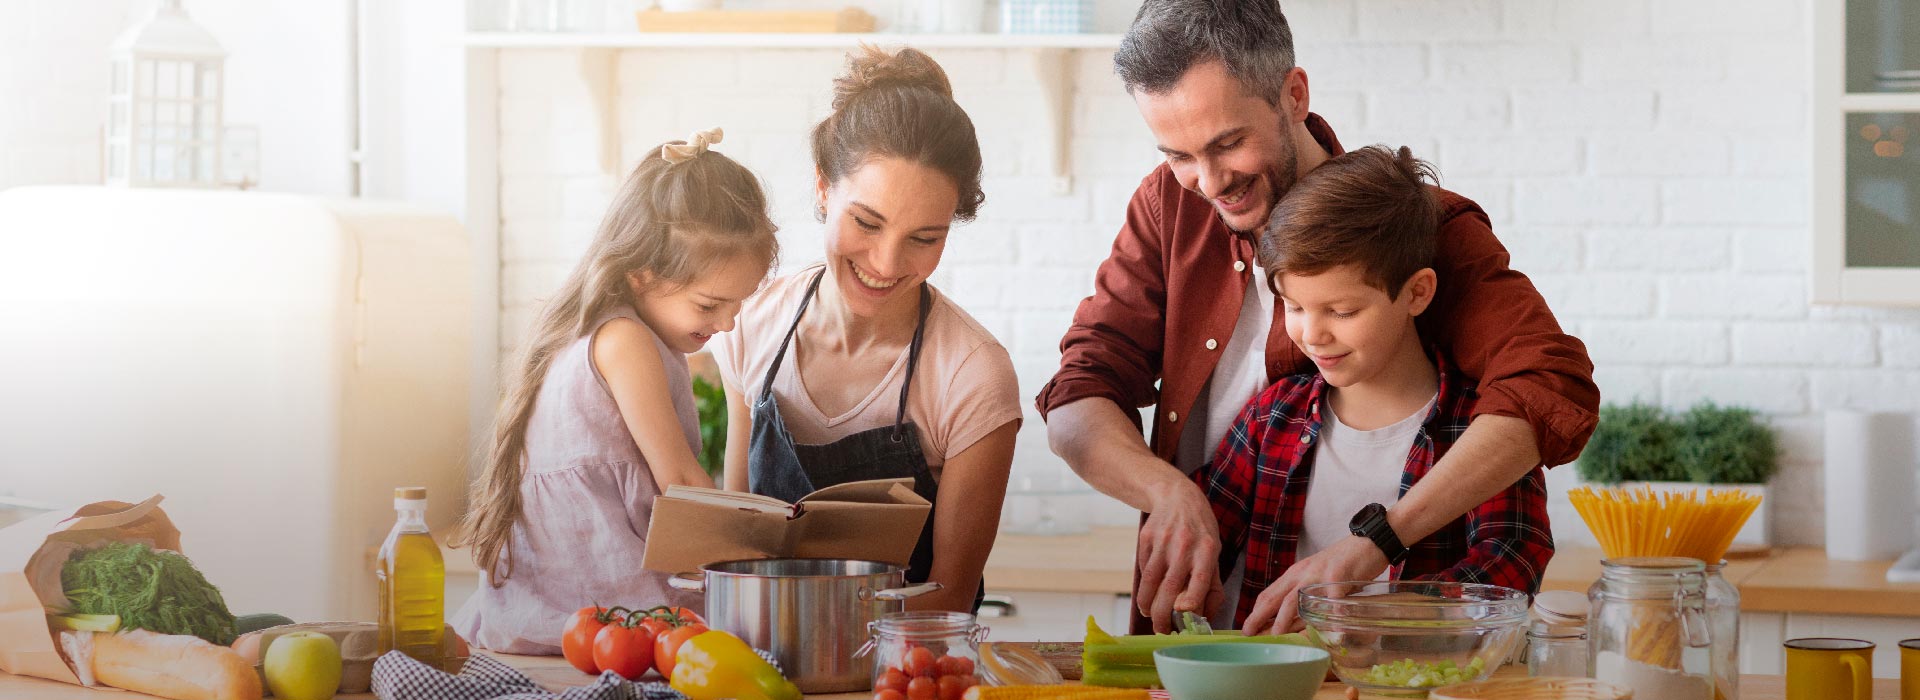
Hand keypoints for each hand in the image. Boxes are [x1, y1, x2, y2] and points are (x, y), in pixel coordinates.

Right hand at [1135, 481, 1222, 633]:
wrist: (1176, 496)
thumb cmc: (1200, 531)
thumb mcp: (1214, 552)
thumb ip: (1212, 585)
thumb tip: (1204, 617)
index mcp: (1207, 550)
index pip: (1199, 580)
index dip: (1191, 601)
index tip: (1182, 616)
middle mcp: (1184, 545)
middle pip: (1169, 586)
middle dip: (1162, 614)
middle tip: (1161, 629)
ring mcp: (1162, 541)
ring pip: (1149, 581)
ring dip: (1147, 604)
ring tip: (1149, 615)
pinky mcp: (1145, 538)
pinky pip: (1142, 568)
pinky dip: (1144, 585)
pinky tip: (1148, 592)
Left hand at [1241, 536, 1388, 634]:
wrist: (1368, 542)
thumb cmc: (1343, 564)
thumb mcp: (1317, 578)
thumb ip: (1306, 597)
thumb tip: (1294, 624)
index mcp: (1295, 574)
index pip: (1269, 594)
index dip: (1255, 612)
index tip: (1246, 628)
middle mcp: (1302, 574)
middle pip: (1275, 597)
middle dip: (1259, 617)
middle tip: (1249, 633)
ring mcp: (1319, 575)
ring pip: (1295, 599)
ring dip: (1284, 620)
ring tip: (1277, 635)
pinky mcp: (1338, 575)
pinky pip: (1332, 600)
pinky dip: (1330, 617)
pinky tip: (1330, 631)